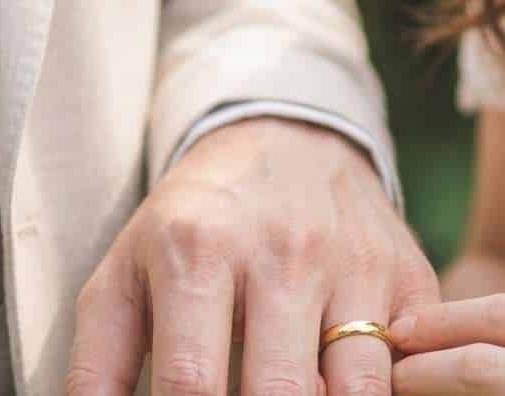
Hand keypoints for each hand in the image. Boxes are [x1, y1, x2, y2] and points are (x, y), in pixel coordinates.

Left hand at [66, 118, 439, 395]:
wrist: (287, 135)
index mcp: (200, 248)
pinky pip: (409, 367)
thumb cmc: (195, 222)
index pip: (194, 386)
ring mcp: (354, 260)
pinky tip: (344, 388)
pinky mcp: (407, 272)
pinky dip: (385, 393)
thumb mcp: (125, 274)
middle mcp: (284, 249)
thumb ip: (95, 366)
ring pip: (359, 393)